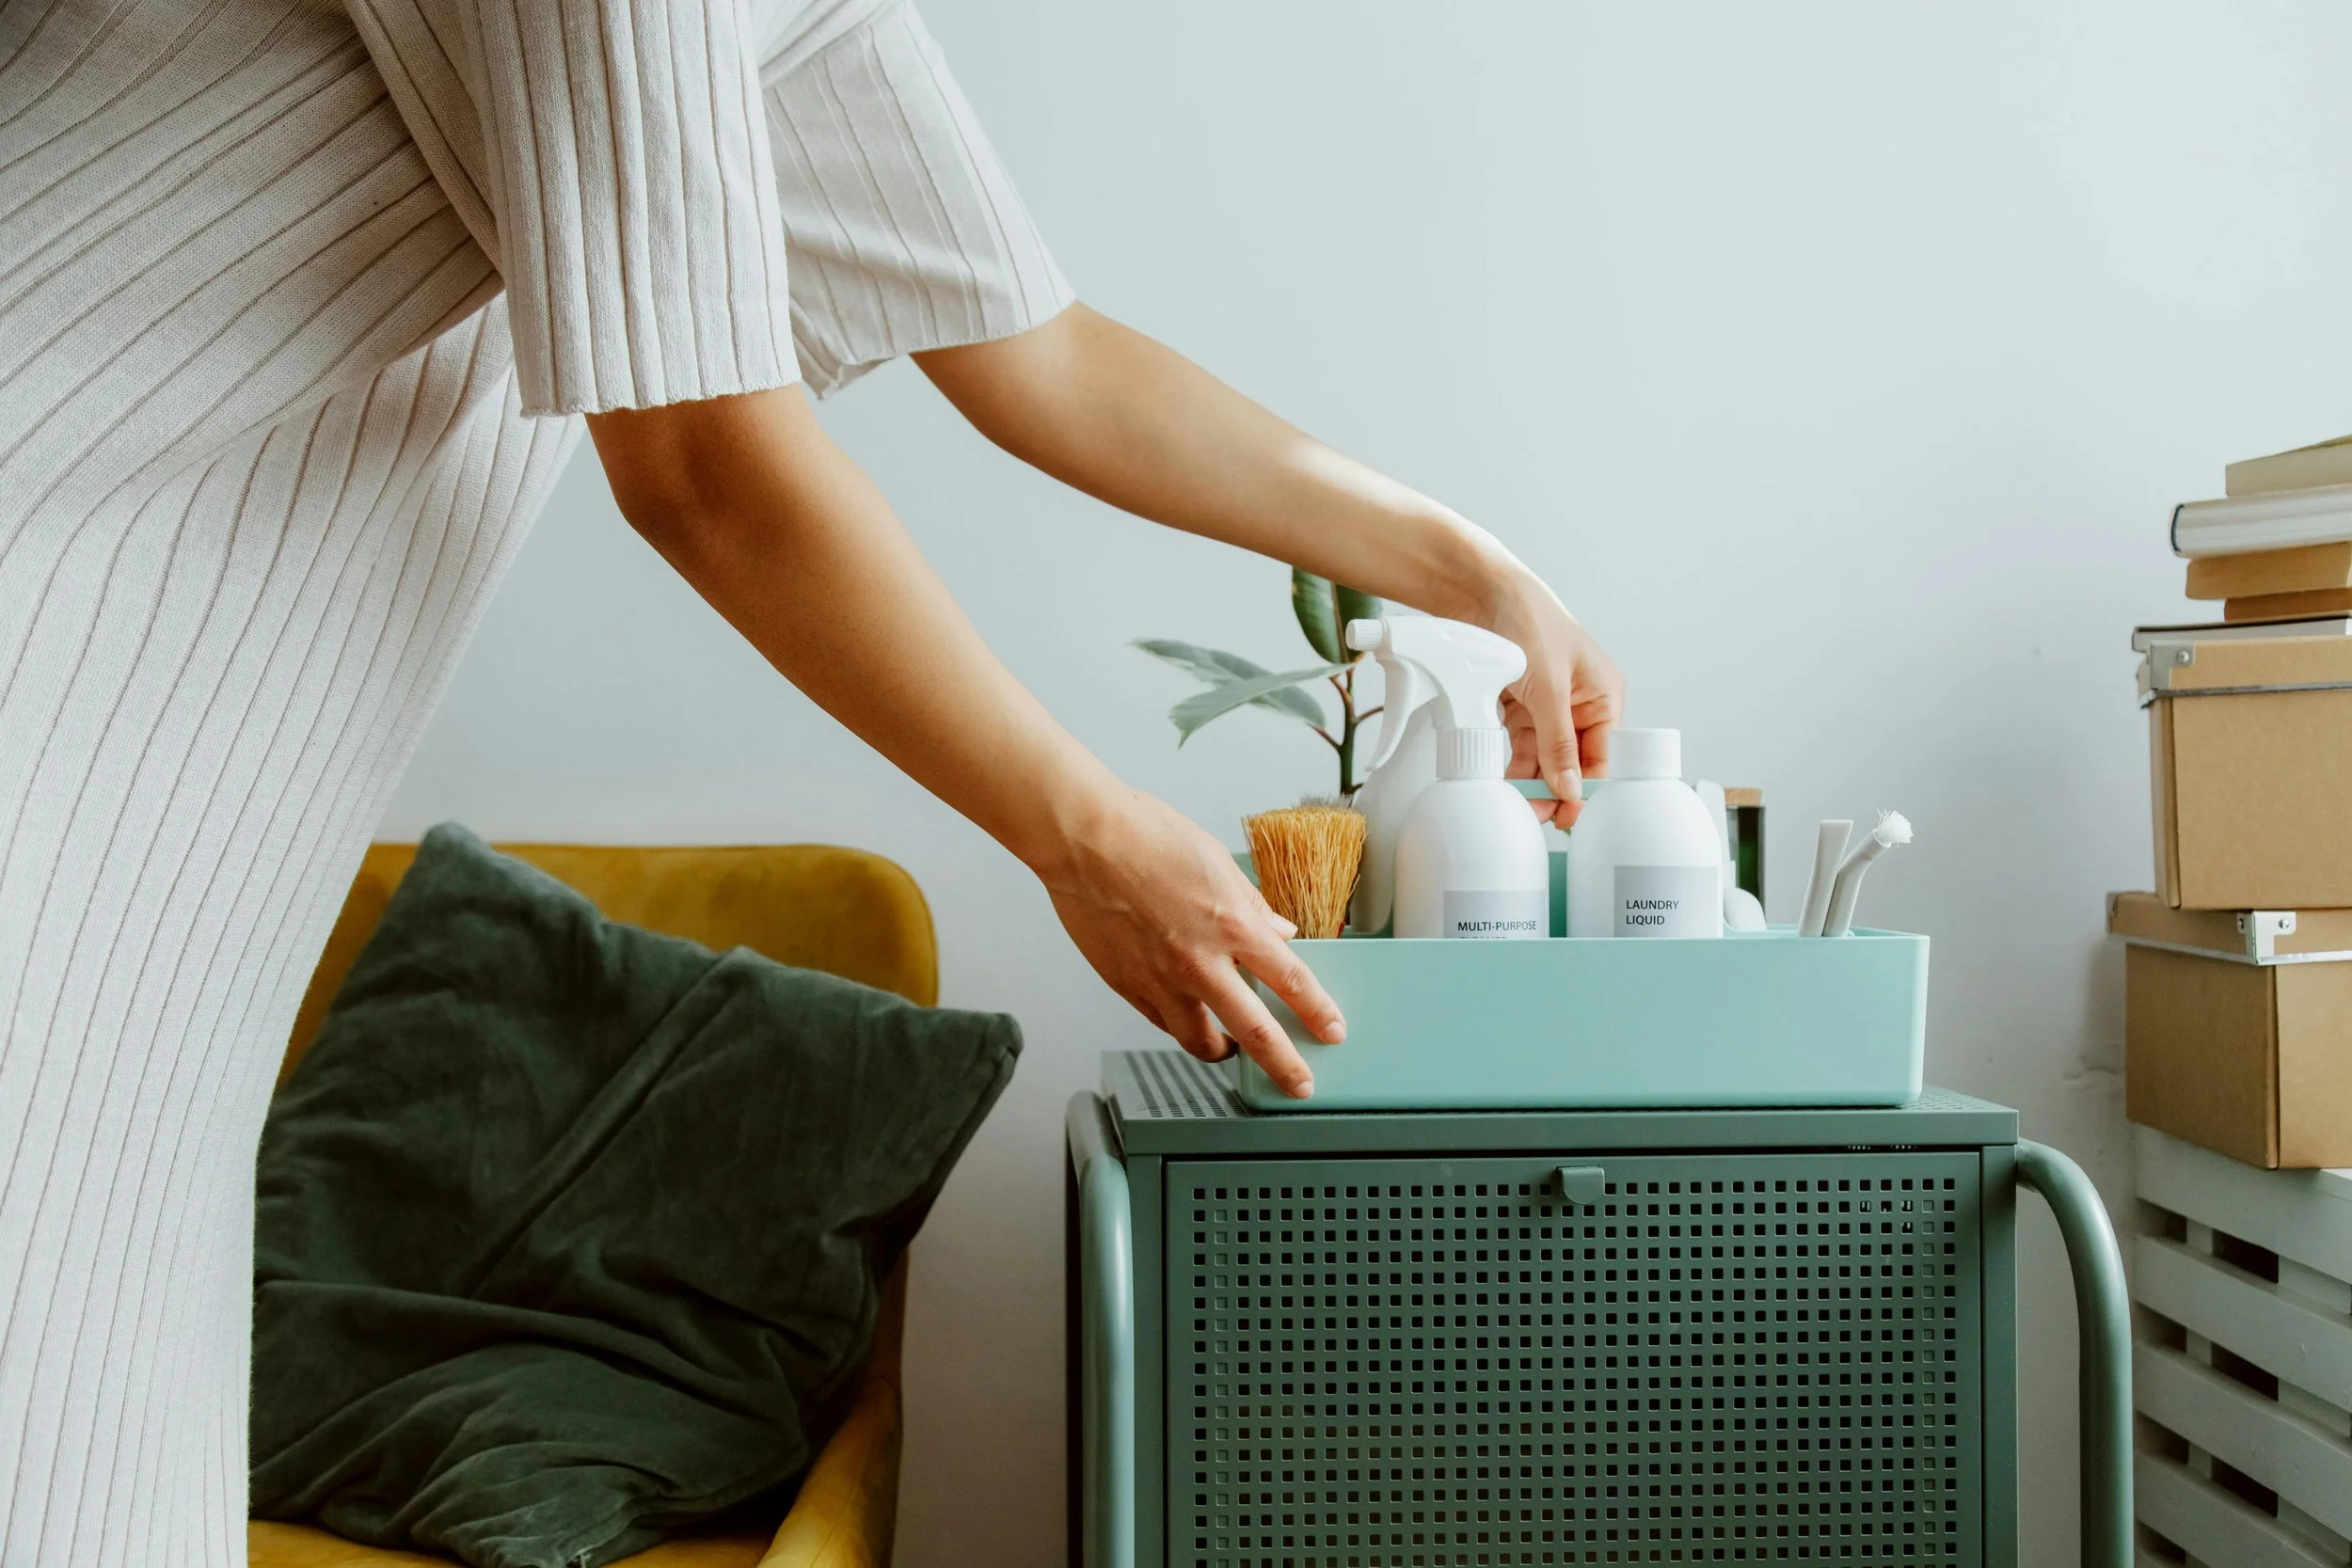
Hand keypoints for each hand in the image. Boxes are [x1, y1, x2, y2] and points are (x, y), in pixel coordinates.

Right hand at [1037, 787, 1342, 1097]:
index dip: (1318, 1012)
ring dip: (1224, 1052)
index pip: (1291, 981)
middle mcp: (1200, 961)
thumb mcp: (1217, 862)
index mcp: (1232, 925)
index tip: (1332, 1030)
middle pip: (1256, 1032)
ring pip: (1201, 1042)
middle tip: (1299, 1084)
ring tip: (1231, 1050)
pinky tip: (1184, 1017)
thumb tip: (1277, 929)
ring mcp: (1161, 980)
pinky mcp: (1127, 986)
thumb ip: (1251, 904)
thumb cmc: (1145, 836)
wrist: (1083, 840)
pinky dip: (1178, 1025)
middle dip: (1285, 1065)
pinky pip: (1162, 1023)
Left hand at [1484, 562, 1623, 827]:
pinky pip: (1519, 745)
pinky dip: (1511, 764)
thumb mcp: (1548, 687)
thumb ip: (1557, 741)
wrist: (1478, 590)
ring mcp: (1548, 706)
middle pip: (1573, 761)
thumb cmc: (1527, 620)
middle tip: (1537, 818)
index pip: (1604, 756)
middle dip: (1556, 790)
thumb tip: (1570, 787)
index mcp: (1604, 695)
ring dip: (1531, 782)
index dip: (1589, 789)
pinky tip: (1503, 783)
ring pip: (1544, 757)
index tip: (1571, 818)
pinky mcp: (1519, 705)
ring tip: (1517, 807)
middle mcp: (1580, 703)